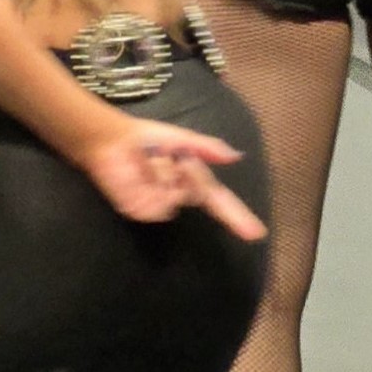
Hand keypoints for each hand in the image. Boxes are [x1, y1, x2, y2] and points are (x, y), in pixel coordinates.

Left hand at [81, 117, 267, 241]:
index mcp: (190, 180)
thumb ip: (208, 148)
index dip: (238, 218)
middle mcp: (178, 196)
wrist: (113, 140)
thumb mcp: (182, 139)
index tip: (257, 234)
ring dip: (168, 174)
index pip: (219, 202)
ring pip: (179, 198)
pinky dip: (155, 183)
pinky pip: (161, 205)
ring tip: (151, 160)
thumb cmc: (145, 138)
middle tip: (175, 155)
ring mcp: (160, 205)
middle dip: (192, 171)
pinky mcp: (141, 211)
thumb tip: (236, 156)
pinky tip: (141, 173)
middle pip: (201, 192)